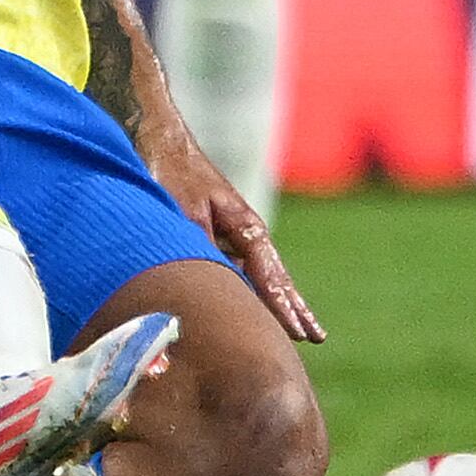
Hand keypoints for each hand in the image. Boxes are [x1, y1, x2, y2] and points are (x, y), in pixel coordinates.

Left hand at [141, 115, 323, 344]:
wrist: (158, 138)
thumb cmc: (170, 173)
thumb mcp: (185, 213)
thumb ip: (204, 249)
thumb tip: (218, 283)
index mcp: (246, 227)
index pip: (269, 277)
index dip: (282, 308)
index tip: (298, 334)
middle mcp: (245, 231)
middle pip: (276, 278)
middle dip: (295, 308)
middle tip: (317, 338)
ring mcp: (233, 232)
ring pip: (260, 275)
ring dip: (279, 301)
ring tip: (301, 330)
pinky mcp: (215, 231)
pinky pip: (240, 268)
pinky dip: (253, 289)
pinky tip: (258, 304)